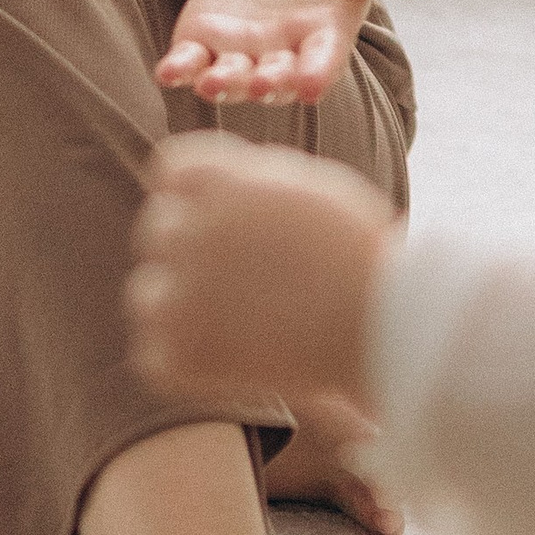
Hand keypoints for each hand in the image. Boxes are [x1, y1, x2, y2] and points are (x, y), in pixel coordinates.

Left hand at [127, 133, 392, 422]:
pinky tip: (236, 359)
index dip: (194, 197)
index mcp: (222, 181)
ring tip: (242, 323)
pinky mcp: (178, 354)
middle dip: (191, 251)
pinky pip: (153, 355)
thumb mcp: (306, 186)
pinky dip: (187, 363)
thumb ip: (242, 180)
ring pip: (147, 294)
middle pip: (157, 231)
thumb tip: (190, 183)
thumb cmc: (359, 257)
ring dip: (179, 307)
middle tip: (245, 283)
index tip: (226, 224)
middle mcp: (192, 230)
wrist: (388, 331)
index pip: (168, 172)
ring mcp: (181, 294)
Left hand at [157, 0, 446, 107]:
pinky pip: (191, 63)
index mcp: (324, 39)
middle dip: (267, 83)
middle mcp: (282, 56)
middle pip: (275, 79)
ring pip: (230, 78)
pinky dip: (180, 69)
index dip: (317, 72)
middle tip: (262, 83)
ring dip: (220, 83)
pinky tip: (168, 71)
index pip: (323, 61)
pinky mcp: (204, 42)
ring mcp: (241, 54)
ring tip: (208, 83)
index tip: (312, 83)